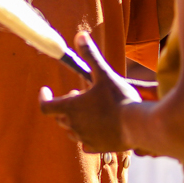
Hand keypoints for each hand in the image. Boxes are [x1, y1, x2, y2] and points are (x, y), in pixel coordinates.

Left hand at [38, 32, 141, 152]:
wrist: (139, 125)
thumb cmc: (120, 99)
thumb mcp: (104, 74)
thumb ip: (91, 56)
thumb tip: (80, 34)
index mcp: (70, 107)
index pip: (46, 106)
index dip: (44, 97)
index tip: (46, 89)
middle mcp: (74, 125)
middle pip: (59, 117)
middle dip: (65, 105)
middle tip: (78, 93)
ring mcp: (85, 138)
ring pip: (71, 130)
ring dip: (75, 120)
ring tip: (90, 110)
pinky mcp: (97, 148)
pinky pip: (85, 144)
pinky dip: (87, 136)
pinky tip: (97, 128)